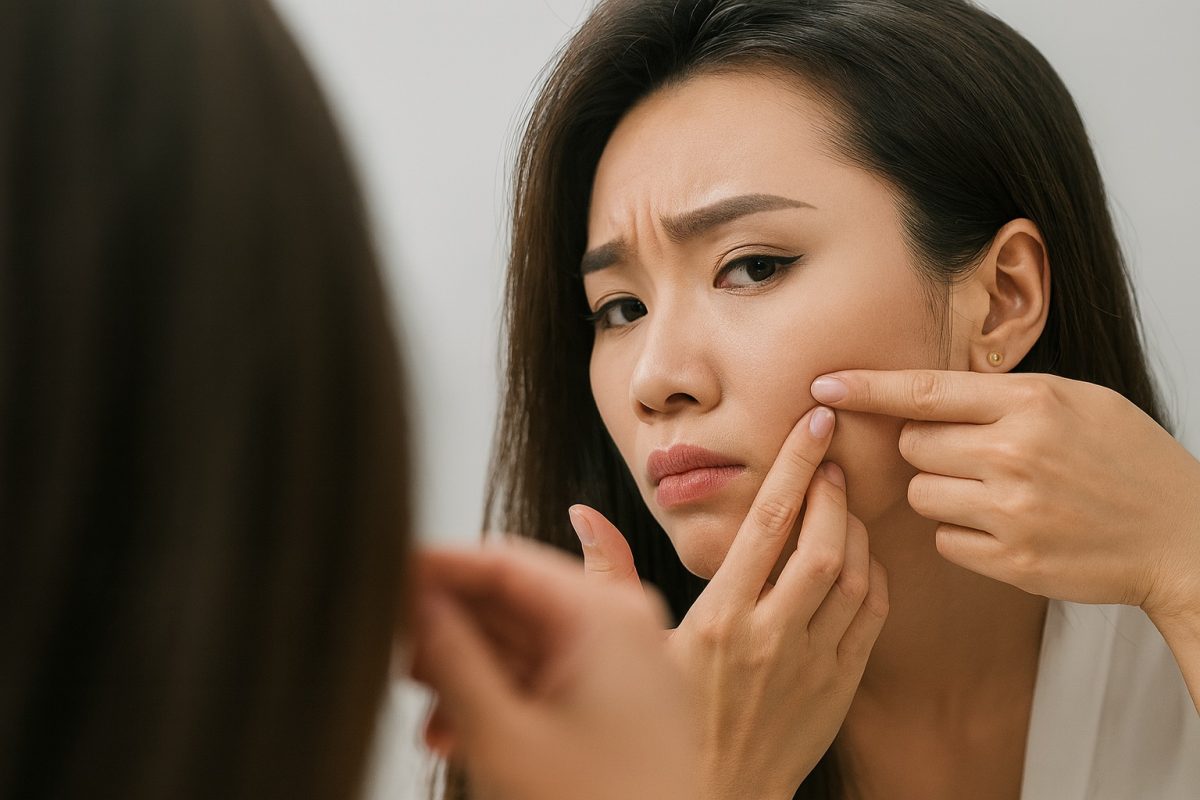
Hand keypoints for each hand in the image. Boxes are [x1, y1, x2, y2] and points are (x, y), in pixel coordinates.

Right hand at [409, 543, 699, 799]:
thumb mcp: (501, 733)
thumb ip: (449, 655)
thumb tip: (414, 600)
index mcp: (605, 615)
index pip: (503, 561)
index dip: (436, 567)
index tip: (382, 573)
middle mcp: (623, 624)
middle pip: (513, 599)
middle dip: (447, 628)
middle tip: (392, 651)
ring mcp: (627, 662)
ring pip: (524, 641)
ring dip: (466, 669)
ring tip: (425, 709)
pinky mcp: (623, 698)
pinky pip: (547, 674)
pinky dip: (499, 694)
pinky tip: (456, 731)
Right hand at [571, 406, 889, 799]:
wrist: (716, 797)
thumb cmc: (666, 720)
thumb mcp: (634, 646)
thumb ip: (608, 573)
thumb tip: (583, 513)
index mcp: (718, 619)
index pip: (768, 522)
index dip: (796, 465)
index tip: (813, 424)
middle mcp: (771, 637)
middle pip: (824, 543)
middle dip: (834, 489)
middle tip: (832, 456)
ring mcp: (812, 665)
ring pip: (855, 577)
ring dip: (856, 529)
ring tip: (843, 501)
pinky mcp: (839, 688)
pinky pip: (872, 617)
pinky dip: (873, 576)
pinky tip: (858, 557)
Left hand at [809, 369, 1199, 617]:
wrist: (1183, 536)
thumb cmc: (1128, 460)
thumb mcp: (1078, 401)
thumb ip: (1005, 395)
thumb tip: (928, 394)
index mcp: (1031, 403)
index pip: (924, 391)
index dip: (866, 387)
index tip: (823, 385)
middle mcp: (1014, 454)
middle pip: (911, 446)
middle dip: (925, 448)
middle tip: (969, 454)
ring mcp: (1011, 511)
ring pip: (921, 493)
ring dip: (940, 491)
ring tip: (994, 492)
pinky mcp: (1010, 561)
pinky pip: (943, 540)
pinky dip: (960, 533)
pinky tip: (1003, 527)